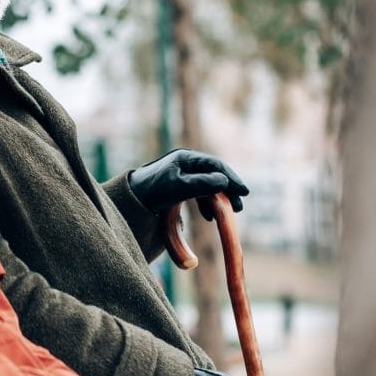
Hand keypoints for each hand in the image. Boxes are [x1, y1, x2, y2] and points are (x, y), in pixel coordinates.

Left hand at [128, 148, 248, 220]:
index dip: (231, 178)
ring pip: (207, 185)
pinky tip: (209, 217)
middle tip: (239, 206)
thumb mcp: (178, 188)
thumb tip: (223, 182)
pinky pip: (198, 193)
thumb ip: (201, 184)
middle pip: (214, 174)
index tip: (244, 192)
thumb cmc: (153, 191)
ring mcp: (182, 174)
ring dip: (218, 199)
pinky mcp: (178, 186)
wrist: (131, 200)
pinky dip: (206, 204)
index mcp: (186, 158)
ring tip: (228, 213)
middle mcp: (186, 163)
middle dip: (228, 191)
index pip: (215, 165)